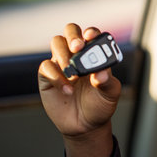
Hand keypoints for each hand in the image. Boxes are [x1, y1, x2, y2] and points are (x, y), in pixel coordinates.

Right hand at [38, 23, 120, 156]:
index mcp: (95, 53)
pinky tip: (67, 90)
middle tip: (77, 47)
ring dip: (64, 55)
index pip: (91, 34)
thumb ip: (107, 82)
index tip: (91, 36)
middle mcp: (77, 54)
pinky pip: (46, 66)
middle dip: (73, 36)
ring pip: (57, 43)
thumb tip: (101, 74)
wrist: (85, 125)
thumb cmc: (100, 104)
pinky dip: (56, 77)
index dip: (91, 32)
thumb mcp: (110, 94)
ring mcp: (61, 62)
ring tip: (73, 75)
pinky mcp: (47, 76)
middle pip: (71, 31)